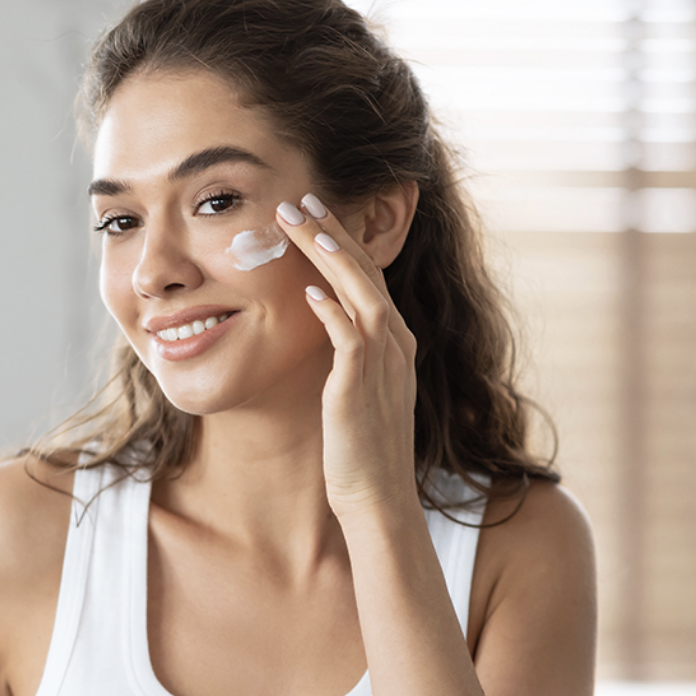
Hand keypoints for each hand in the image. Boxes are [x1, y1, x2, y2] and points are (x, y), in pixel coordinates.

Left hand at [276, 194, 419, 520]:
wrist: (377, 496)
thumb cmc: (360, 445)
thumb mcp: (356, 386)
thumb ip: (346, 348)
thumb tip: (320, 313)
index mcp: (394, 340)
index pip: (368, 275)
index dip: (342, 239)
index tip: (313, 211)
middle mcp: (395, 343)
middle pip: (365, 271)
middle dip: (332, 231)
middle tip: (300, 199)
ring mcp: (383, 363)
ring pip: (360, 293)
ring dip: (330, 257)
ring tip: (301, 225)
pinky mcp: (361, 387)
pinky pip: (349, 338)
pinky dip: (330, 311)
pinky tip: (307, 292)